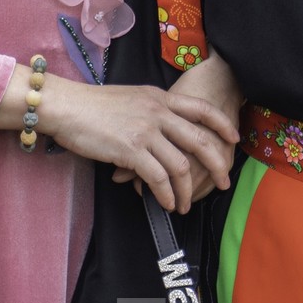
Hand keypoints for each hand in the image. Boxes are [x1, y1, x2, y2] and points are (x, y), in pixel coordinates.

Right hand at [37, 76, 237, 213]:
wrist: (68, 107)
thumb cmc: (94, 106)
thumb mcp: (132, 98)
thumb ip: (153, 111)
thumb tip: (166, 130)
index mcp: (160, 98)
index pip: (202, 108)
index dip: (222, 125)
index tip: (234, 139)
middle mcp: (158, 112)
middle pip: (200, 140)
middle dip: (217, 164)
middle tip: (223, 182)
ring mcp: (146, 131)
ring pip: (181, 165)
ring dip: (187, 190)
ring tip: (185, 204)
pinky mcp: (131, 150)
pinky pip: (159, 177)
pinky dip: (167, 194)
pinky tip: (167, 203)